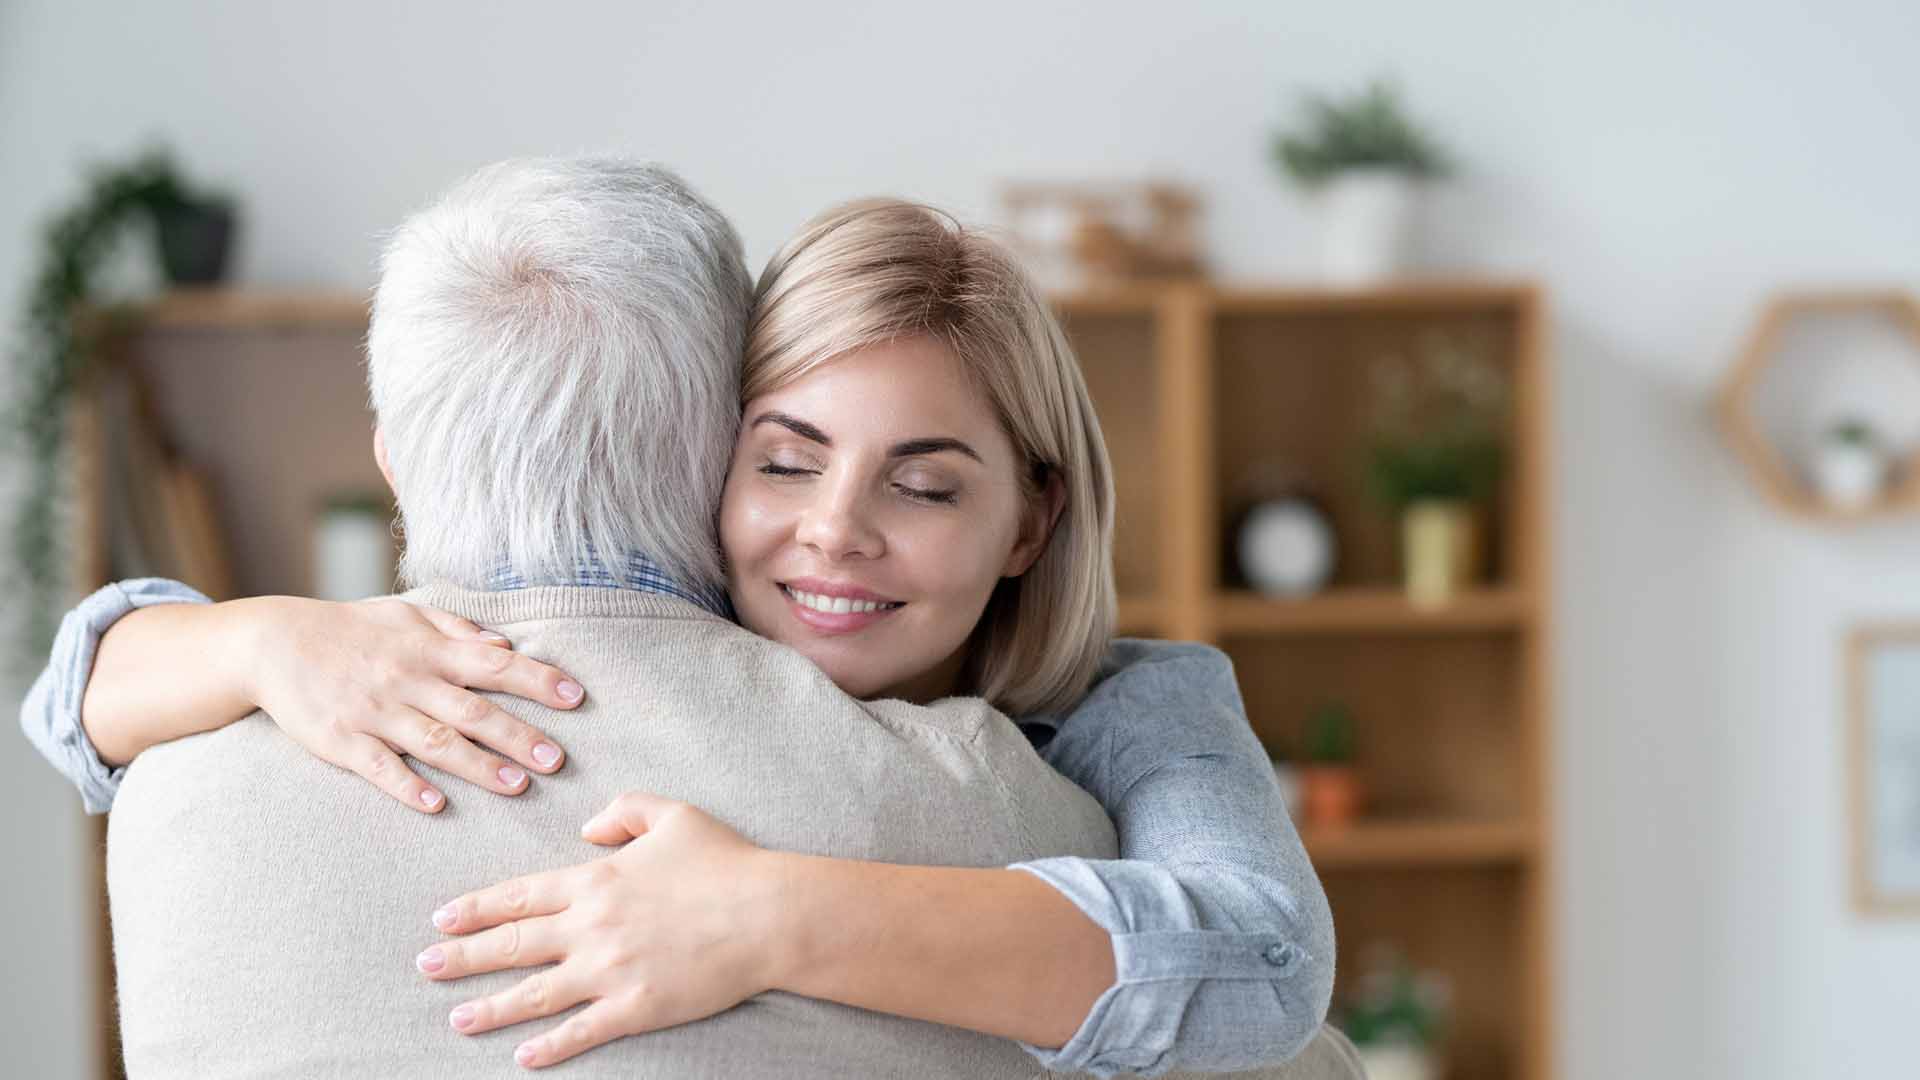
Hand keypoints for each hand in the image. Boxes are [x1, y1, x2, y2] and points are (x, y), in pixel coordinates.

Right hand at [241, 596, 584, 811]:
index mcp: (429, 650)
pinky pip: (378, 767)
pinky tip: (434, 805)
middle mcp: (408, 680)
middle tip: (557, 761)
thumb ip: (458, 630)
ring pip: (434, 742)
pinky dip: (406, 786)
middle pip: (473, 711)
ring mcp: (374, 712)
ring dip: (477, 766)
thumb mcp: (406, 616)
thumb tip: (507, 647)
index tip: (576, 697)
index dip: (537, 680)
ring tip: (518, 786)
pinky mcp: (341, 740)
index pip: (495, 665)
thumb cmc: (351, 630)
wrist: (274, 643)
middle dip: (518, 736)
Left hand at [417, 792, 782, 1068]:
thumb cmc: (727, 861)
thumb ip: (623, 809)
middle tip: (425, 965)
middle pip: (513, 944)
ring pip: (534, 993)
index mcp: (596, 880)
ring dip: (490, 1007)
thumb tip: (587, 828)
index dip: (477, 907)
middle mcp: (592, 926)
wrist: (769, 913)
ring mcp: (610, 970)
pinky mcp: (636, 1006)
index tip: (442, 917)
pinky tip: (522, 1057)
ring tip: (456, 1018)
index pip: (519, 895)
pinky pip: (581, 1031)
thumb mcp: (673, 814)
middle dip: (463, 955)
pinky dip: (549, 1047)